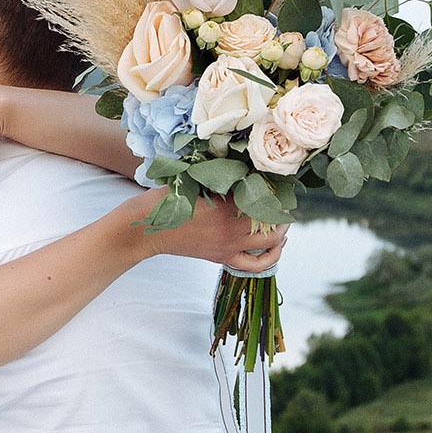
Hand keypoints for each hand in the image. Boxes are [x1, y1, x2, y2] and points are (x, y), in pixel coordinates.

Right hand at [134, 190, 288, 272]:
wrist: (146, 229)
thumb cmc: (164, 200)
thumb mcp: (190, 180)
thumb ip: (215, 175)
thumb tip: (240, 167)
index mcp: (223, 205)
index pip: (261, 196)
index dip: (275, 189)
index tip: (279, 183)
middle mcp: (230, 228)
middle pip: (271, 220)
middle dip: (282, 211)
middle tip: (284, 203)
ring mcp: (227, 245)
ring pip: (269, 243)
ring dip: (281, 232)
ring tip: (282, 223)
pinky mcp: (222, 257)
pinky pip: (255, 265)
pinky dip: (270, 258)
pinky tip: (276, 248)